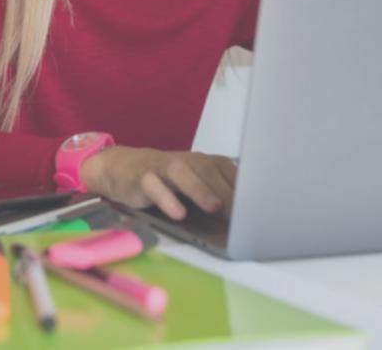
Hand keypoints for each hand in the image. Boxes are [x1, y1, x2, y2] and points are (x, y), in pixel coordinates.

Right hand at [79, 146, 236, 219]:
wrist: (124, 168)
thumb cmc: (168, 181)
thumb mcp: (195, 185)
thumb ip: (218, 196)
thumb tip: (245, 221)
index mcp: (205, 162)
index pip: (229, 171)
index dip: (243, 189)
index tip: (258, 207)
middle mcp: (187, 161)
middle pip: (209, 172)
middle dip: (226, 192)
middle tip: (242, 214)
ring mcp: (164, 167)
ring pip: (183, 173)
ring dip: (200, 189)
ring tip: (215, 207)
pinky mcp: (143, 178)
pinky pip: (155, 186)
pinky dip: (167, 199)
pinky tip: (178, 213)